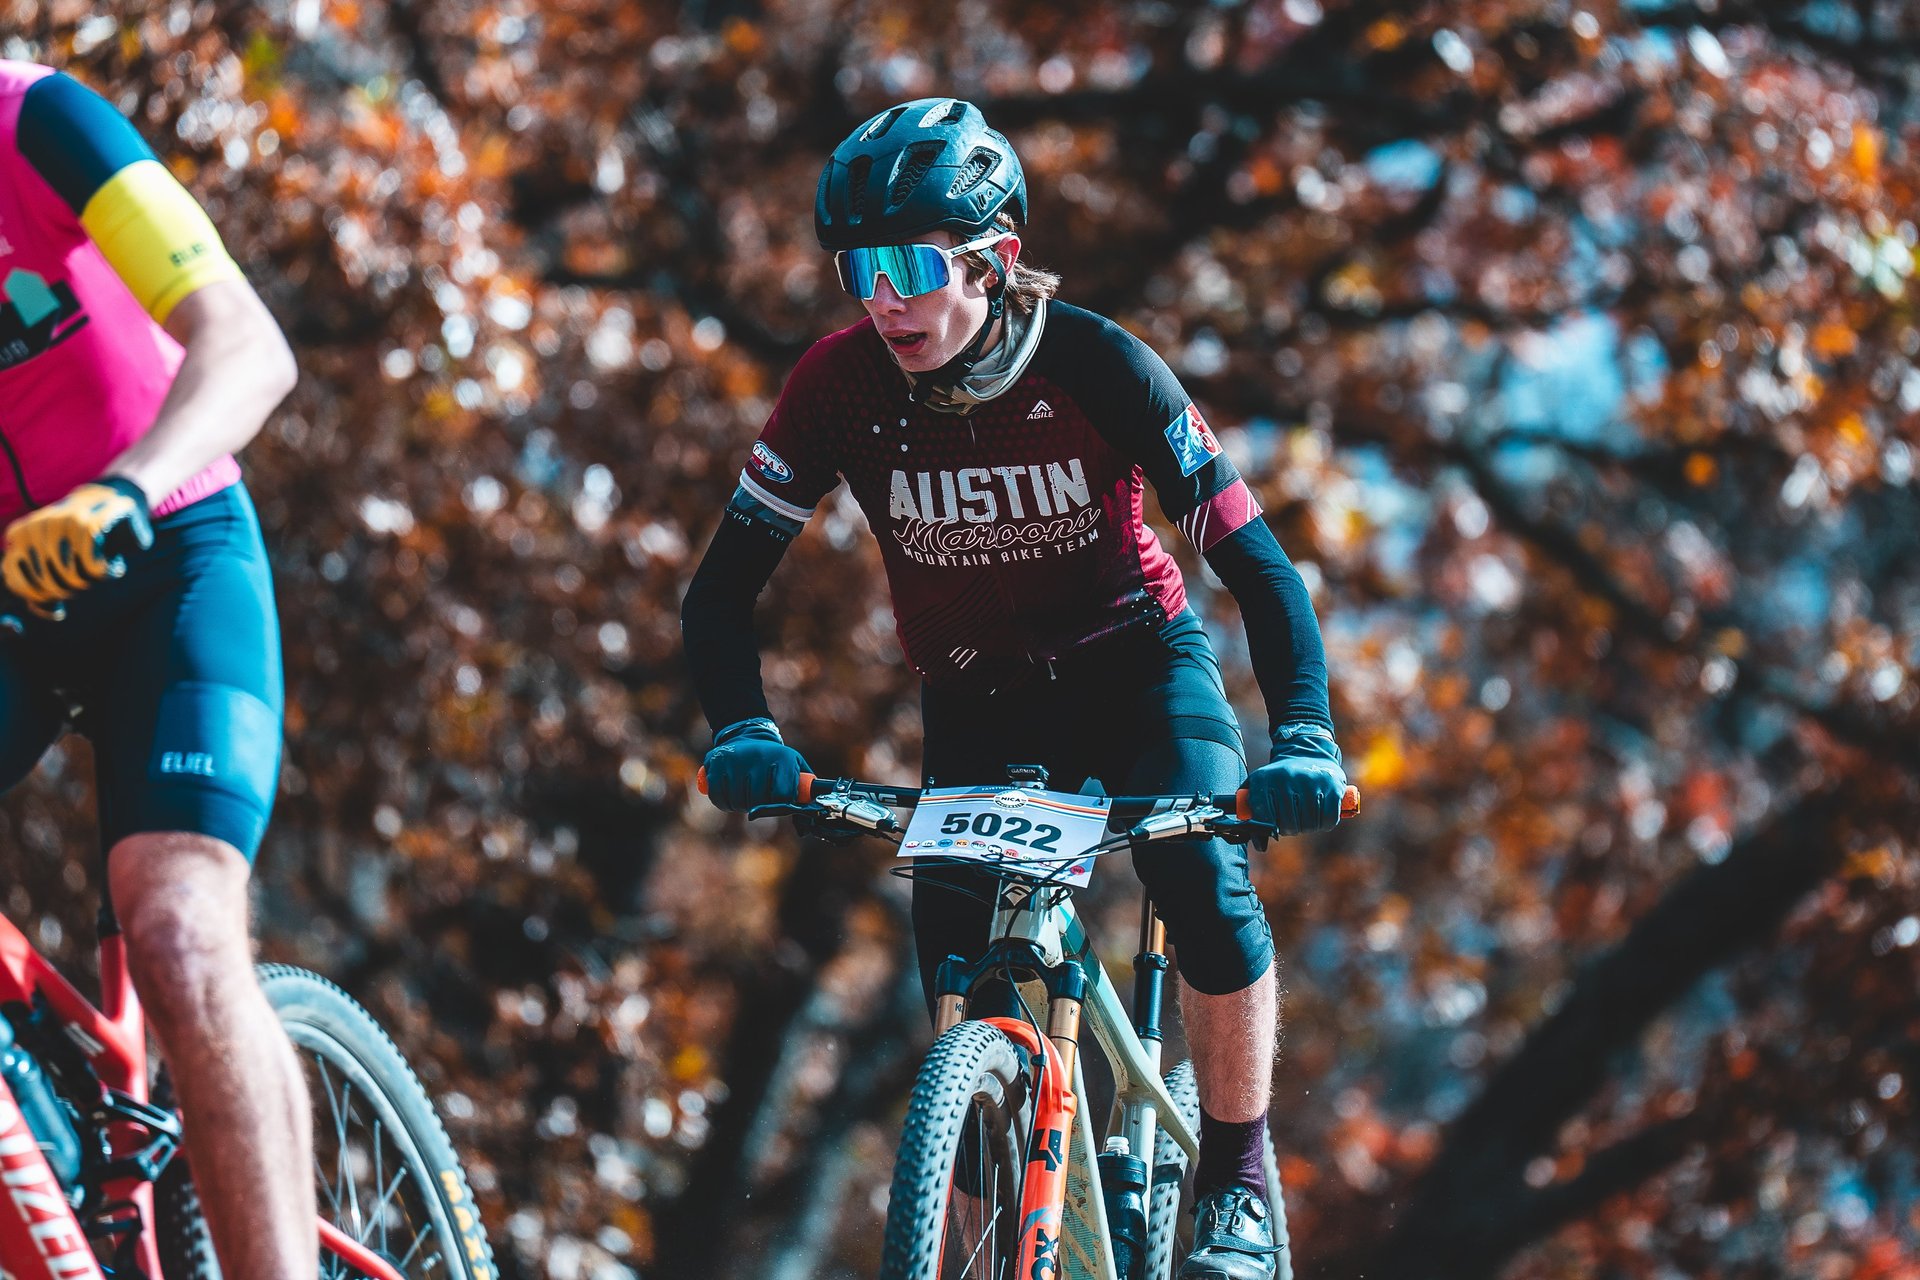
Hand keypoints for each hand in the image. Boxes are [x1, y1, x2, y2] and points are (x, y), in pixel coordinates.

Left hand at [1, 477, 152, 618]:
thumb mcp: (59, 563)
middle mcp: (36, 526)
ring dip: (90, 581)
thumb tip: (53, 613)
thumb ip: (44, 590)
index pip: (16, 582)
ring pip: (70, 575)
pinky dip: (106, 572)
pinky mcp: (92, 521)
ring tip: (98, 571)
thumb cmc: (86, 540)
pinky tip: (114, 566)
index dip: (39, 598)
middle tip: (85, 580)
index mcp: (19, 535)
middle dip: (69, 590)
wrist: (117, 502)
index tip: (58, 597)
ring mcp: (63, 521)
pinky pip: (92, 564)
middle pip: (47, 583)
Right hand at [701, 718, 810, 812]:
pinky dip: (725, 802)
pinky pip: (719, 796)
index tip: (777, 802)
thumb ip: (804, 785)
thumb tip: (814, 807)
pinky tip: (731, 795)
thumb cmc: (774, 759)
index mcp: (781, 757)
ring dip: (741, 805)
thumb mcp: (794, 764)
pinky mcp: (715, 763)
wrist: (746, 736)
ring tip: (745, 796)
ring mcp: (735, 759)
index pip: (782, 796)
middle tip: (758, 801)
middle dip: (758, 806)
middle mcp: (758, 756)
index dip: (779, 805)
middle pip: (757, 800)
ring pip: (737, 801)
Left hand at [1246, 724, 1346, 835]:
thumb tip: (1255, 840)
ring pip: (1309, 824)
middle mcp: (1288, 779)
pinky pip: (1328, 819)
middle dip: (1289, 829)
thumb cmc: (1281, 776)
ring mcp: (1311, 782)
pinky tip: (1319, 816)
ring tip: (1304, 818)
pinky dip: (1324, 823)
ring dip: (1307, 827)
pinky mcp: (1332, 787)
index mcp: (1266, 779)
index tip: (1270, 831)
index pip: (1264, 817)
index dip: (1267, 829)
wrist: (1308, 752)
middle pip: (1288, 824)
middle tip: (1290, 824)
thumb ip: (1250, 807)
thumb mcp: (1259, 782)